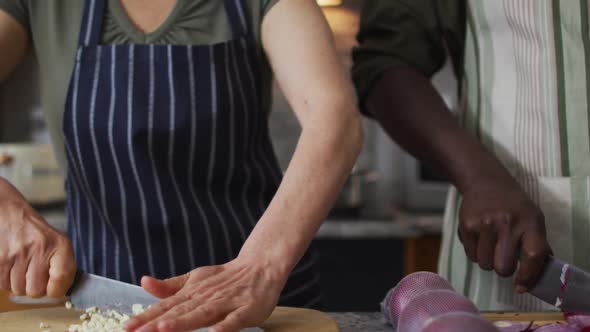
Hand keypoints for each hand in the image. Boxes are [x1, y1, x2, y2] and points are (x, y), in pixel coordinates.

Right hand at [0, 178, 75, 296]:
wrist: (11, 214)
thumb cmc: (37, 233)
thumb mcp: (58, 244)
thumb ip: (64, 267)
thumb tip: (62, 293)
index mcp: (60, 246)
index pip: (60, 281)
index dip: (56, 290)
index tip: (53, 287)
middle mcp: (40, 249)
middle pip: (35, 291)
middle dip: (34, 288)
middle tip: (33, 274)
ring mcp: (18, 254)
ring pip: (17, 290)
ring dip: (18, 284)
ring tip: (21, 267)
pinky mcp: (0, 259)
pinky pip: (2, 284)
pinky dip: (5, 280)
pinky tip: (11, 266)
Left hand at [124, 256, 285, 331]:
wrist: (260, 266)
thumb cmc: (224, 278)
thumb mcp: (195, 279)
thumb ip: (169, 286)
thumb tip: (143, 282)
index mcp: (192, 292)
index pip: (166, 306)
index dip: (146, 317)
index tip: (127, 327)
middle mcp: (206, 297)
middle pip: (180, 312)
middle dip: (158, 323)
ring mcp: (226, 303)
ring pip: (203, 314)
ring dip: (184, 322)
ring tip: (164, 328)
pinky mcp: (246, 309)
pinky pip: (235, 320)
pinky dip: (226, 327)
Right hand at [458, 183, 551, 292]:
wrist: (485, 182)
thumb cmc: (513, 205)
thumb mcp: (533, 218)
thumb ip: (539, 245)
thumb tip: (539, 275)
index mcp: (529, 221)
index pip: (534, 255)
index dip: (529, 276)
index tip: (521, 286)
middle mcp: (507, 222)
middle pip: (504, 267)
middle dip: (504, 269)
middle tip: (504, 258)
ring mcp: (485, 224)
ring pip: (485, 264)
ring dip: (489, 261)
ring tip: (491, 246)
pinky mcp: (467, 225)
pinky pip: (471, 256)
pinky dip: (476, 254)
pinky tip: (480, 240)